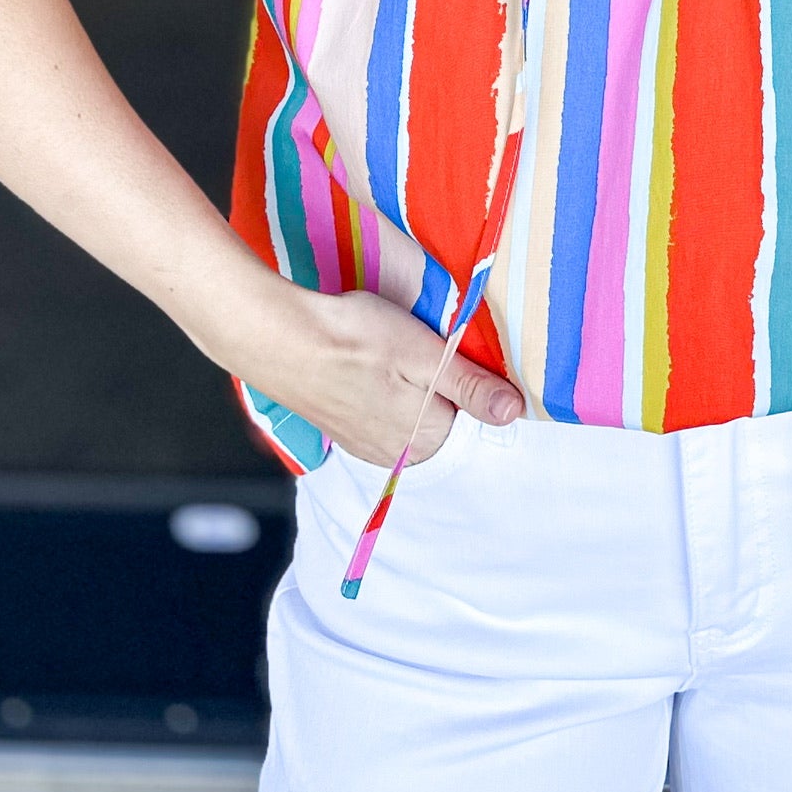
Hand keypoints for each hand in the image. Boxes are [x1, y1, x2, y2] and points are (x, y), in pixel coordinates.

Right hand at [195, 267, 524, 468]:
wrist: (277, 336)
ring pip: (411, 414)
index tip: (446, 351)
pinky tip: (370, 367)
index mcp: (427, 440)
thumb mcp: (427, 354)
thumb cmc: (354, 338)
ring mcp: (367, 447)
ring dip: (410, 387)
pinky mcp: (344, 432)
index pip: (472, 412)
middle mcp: (399, 455)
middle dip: (439, 384)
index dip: (466, 376)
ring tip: (389, 355)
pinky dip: (383, 392)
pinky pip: (382, 415)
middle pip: (442, 416)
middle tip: (415, 348)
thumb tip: (514, 412)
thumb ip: (471, 387)